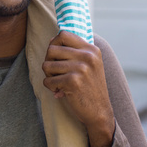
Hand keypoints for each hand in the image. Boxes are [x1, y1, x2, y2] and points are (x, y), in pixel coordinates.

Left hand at [42, 31, 114, 146]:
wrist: (100, 112)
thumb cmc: (90, 87)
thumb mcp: (90, 64)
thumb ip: (74, 51)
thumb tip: (51, 40)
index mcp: (91, 49)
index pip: (63, 34)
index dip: (54, 43)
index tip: (55, 56)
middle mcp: (87, 56)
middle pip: (51, 49)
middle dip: (48, 62)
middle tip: (55, 73)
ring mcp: (81, 68)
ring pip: (46, 65)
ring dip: (49, 76)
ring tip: (58, 82)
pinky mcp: (73, 82)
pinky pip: (48, 81)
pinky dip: (50, 87)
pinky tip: (60, 91)